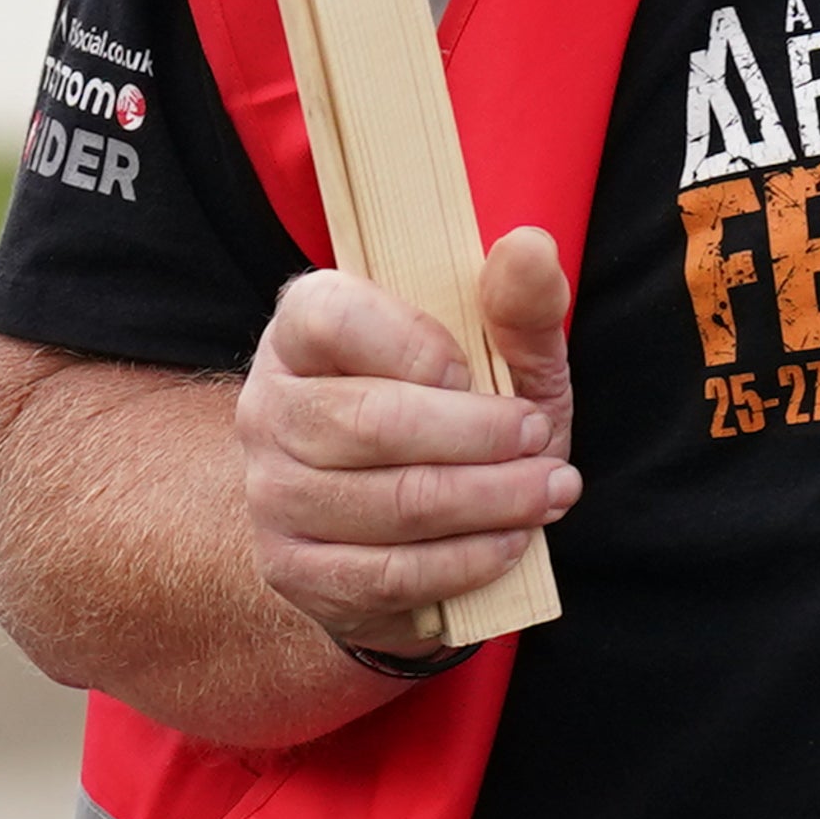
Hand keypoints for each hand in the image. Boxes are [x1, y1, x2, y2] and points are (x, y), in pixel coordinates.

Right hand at [234, 228, 576, 656]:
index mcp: (303, 329)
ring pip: (387, 503)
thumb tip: (529, 245)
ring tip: (550, 489)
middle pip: (369, 422)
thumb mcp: (503, 351)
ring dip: (489, 501)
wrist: (411, 519)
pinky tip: (512, 541)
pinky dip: (465, 560)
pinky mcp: (291, 570)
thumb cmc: (460, 413)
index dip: (419, 347)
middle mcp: (268, 407)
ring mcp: (271, 494)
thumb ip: (519, 303)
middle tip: (540, 435)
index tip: (477, 371)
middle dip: (479, 435)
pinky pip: (385, 573)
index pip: (333, 319)